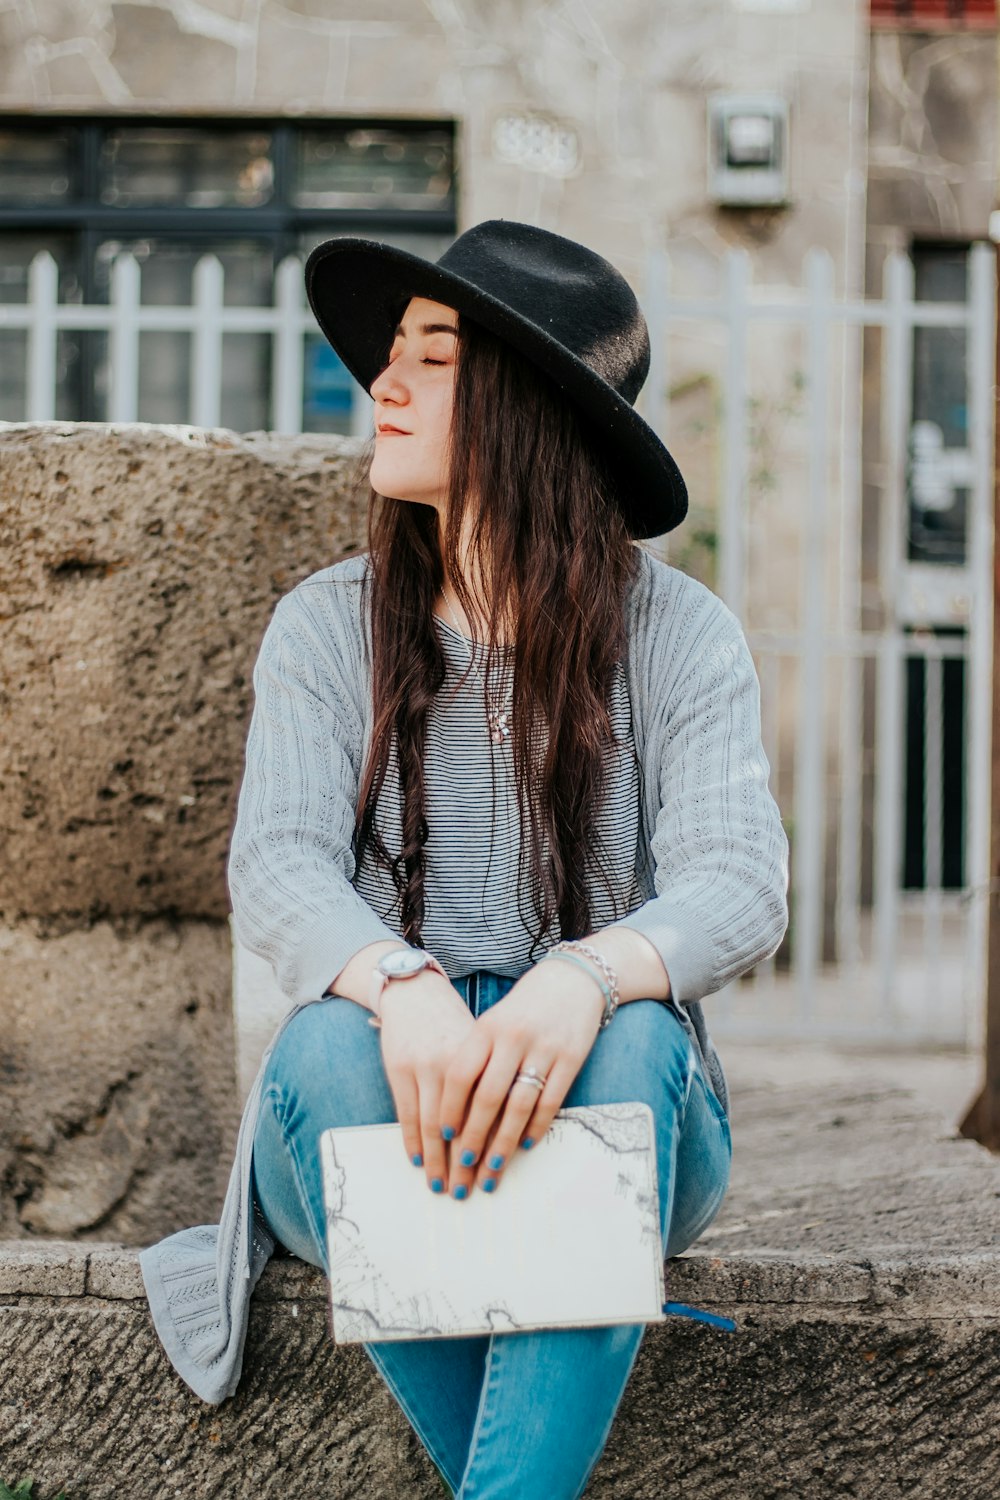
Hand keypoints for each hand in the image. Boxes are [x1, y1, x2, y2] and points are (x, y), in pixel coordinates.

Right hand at [377, 974, 475, 1193]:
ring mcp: (425, 1067)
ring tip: (442, 1186)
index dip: (491, 1147)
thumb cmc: (454, 1023)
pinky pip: (407, 1113)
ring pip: (433, 1125)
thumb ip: (492, 1081)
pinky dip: (412, 1140)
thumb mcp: (480, 1046)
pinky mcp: (399, 1069)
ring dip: (437, 1160)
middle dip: (464, 1163)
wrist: (416, 991)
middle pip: (463, 1125)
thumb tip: (506, 1128)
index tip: (494, 1175)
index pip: (491, 1113)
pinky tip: (418, 1161)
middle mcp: (457, 1064)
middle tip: (466, 1193)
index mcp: (484, 1058)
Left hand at [438, 960, 604, 1197]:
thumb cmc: (524, 1007)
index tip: (442, 1136)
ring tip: (492, 1167)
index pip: (460, 1074)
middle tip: (463, 1166)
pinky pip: (550, 1101)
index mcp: (487, 1028)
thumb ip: (477, 1056)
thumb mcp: (494, 1021)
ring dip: (504, 1142)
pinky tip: (526, 1144)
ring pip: (519, 1105)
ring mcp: (543, 1048)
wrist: (572, 979)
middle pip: (487, 1096)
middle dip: (473, 1136)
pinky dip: (536, 1126)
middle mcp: (513, 1038)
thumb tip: (455, 1107)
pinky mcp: (571, 1058)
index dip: (450, 1108)